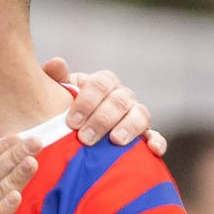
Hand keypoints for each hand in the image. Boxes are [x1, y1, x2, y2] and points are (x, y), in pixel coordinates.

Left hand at [43, 57, 165, 155]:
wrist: (77, 134)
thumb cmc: (65, 111)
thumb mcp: (57, 96)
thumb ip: (56, 79)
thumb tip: (57, 63)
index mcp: (102, 84)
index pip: (101, 83)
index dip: (87, 101)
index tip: (72, 122)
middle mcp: (122, 97)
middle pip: (119, 100)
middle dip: (102, 119)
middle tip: (85, 138)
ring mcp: (135, 115)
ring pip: (141, 114)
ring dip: (129, 127)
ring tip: (115, 141)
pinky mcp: (145, 136)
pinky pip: (155, 136)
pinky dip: (157, 141)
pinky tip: (153, 150)